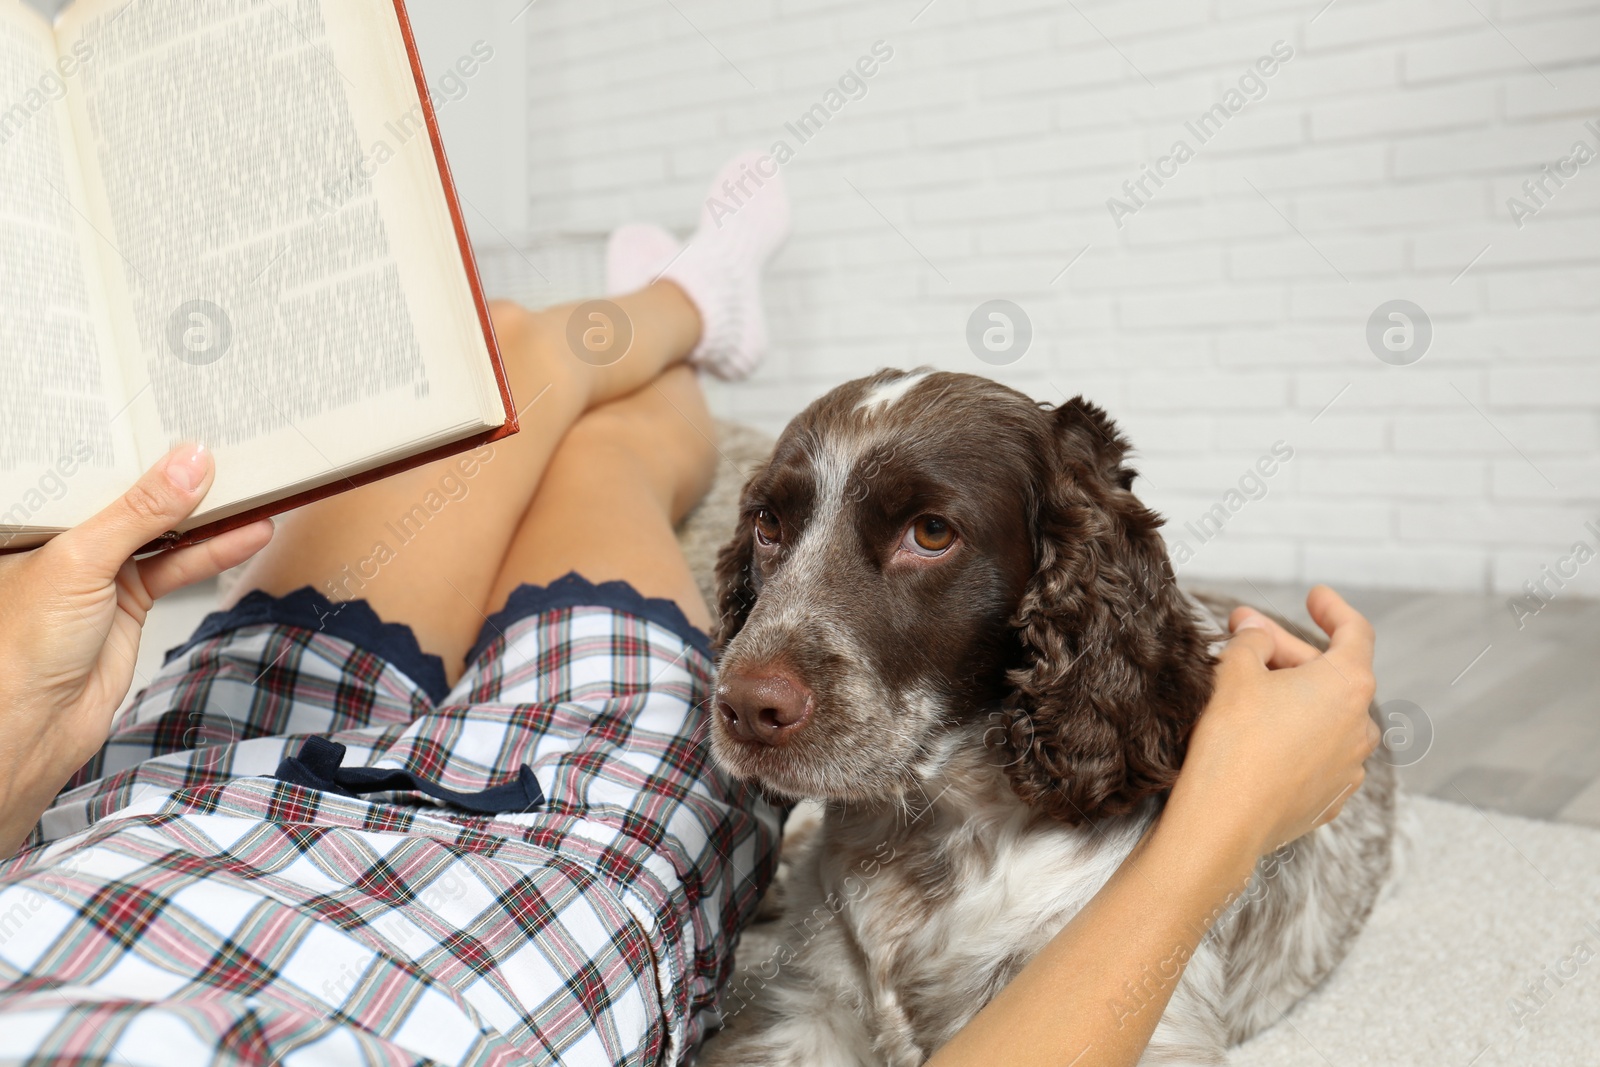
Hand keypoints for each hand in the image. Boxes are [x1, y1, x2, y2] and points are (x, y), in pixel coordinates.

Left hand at [0, 444, 272, 855]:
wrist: (29, 729)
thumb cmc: (19, 649)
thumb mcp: (82, 562)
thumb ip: (140, 512)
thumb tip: (188, 464)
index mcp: (35, 519)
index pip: (90, 467)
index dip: (132, 443)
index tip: (178, 419)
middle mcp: (65, 541)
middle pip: (132, 496)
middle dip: (177, 475)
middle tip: (227, 445)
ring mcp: (99, 573)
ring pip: (164, 531)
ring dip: (209, 515)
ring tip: (255, 485)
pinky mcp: (128, 603)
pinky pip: (179, 567)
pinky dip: (215, 552)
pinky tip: (248, 534)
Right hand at [1167, 585, 1380, 858]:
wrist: (1224, 822)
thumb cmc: (1233, 741)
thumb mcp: (1235, 673)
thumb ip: (1252, 642)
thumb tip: (1257, 633)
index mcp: (1348, 685)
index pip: (1354, 632)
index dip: (1333, 608)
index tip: (1315, 595)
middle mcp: (1360, 726)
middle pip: (1331, 674)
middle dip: (1288, 651)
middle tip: (1244, 635)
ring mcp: (1349, 767)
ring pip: (1326, 716)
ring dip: (1293, 696)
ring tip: (1249, 688)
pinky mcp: (1329, 799)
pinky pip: (1317, 754)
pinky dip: (1294, 737)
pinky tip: (1259, 735)